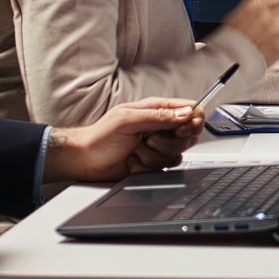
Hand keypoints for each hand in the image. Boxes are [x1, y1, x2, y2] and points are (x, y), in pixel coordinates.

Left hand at [46, 99, 201, 183]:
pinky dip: (147, 167)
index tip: (182, 129)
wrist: (86, 160)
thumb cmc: (100, 136)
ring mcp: (159, 146)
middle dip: (168, 143)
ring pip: (177, 154)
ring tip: (136, 150)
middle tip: (148, 140)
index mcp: (157, 109)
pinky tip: (134, 161)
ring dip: (154, 156)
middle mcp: (161, 127)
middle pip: (189, 136)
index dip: (192, 121)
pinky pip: (164, 168)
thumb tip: (184, 113)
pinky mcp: (154, 163)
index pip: (190, 110)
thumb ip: (158, 116)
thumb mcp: (128, 120)